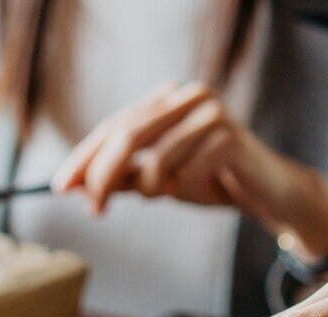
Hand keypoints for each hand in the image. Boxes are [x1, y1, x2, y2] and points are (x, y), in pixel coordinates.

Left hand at [51, 81, 327, 261]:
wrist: (266, 193)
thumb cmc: (211, 180)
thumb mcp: (159, 180)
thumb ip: (123, 178)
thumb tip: (78, 186)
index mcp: (166, 98)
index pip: (114, 126)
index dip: (84, 157)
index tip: (60, 186)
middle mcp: (187, 96)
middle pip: (127, 136)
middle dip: (101, 176)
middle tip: (91, 208)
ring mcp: (210, 112)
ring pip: (156, 159)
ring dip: (152, 187)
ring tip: (168, 193)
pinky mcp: (229, 137)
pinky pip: (186, 172)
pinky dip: (184, 188)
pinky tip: (202, 188)